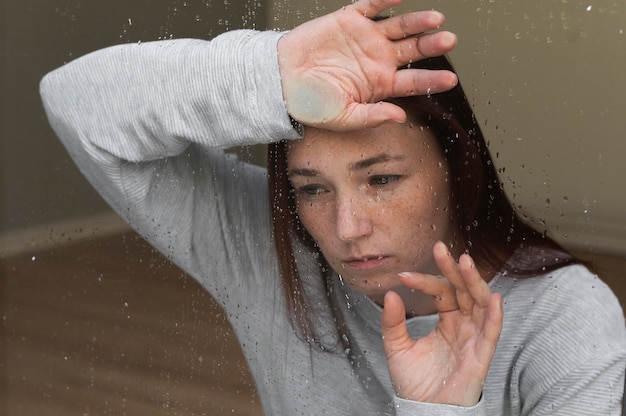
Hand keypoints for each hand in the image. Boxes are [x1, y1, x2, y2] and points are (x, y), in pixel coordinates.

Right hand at [277, 0, 457, 130]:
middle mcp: (378, 60)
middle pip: (413, 50)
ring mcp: (366, 38)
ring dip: (417, 22)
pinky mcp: (350, 20)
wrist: (281, 81)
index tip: (450, 80)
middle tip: (447, 40)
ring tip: (435, 19)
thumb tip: (400, 116)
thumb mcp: (342, 117)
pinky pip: (372, 6)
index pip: (413, 82)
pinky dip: (386, 0)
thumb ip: (371, 117)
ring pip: (400, 27)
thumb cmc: (310, 103)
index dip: (432, 80)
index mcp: (380, 85)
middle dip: (431, 45)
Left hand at [380, 241, 502, 405]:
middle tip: (440, 248)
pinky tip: (492, 297)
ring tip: (464, 262)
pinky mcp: (481, 356)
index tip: (404, 275)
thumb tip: (391, 294)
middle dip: (453, 269)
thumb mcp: (397, 347)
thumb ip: (393, 322)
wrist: (424, 411)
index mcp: (447, 322)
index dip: (425, 281)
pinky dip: (494, 315)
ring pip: (479, 304)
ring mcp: (474, 339)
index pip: (441, 292)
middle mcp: (464, 326)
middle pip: (463, 291)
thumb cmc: (415, 383)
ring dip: (474, 282)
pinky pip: (492, 332)